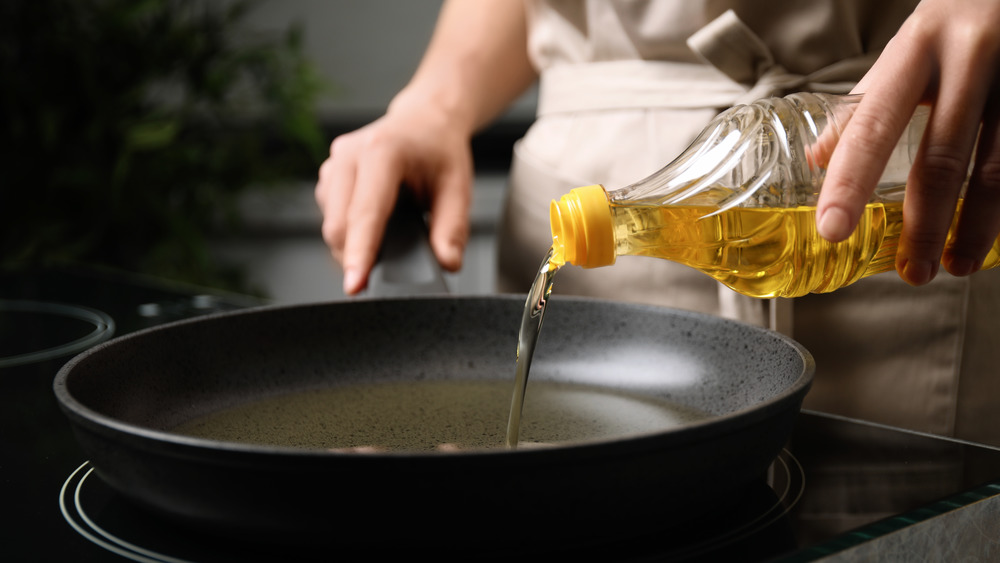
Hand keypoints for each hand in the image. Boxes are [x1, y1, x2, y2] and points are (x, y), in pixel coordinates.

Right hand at [315, 104, 472, 294]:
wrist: (425, 120)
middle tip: (391, 264)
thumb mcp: (458, 188)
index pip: (366, 214)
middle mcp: (349, 154)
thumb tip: (447, 263)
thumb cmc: (440, 150)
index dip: (360, 254)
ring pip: (331, 225)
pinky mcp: (327, 174)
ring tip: (389, 230)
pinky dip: (349, 230)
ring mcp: (333, 163)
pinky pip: (329, 216)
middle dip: (358, 256)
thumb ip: (453, 229)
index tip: (355, 286)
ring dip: (353, 243)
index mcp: (383, 151)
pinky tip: (374, 220)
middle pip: (339, 227)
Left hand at [816, 0, 999, 284]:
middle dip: (925, 225)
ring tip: (957, 265)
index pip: (872, 124)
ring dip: (977, 228)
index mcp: (916, 47)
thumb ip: (868, 103)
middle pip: (943, 159)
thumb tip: (817, 159)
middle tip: (914, 272)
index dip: (849, 182)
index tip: (831, 230)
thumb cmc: (960, 20)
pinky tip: (998, 236)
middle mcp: (972, 56)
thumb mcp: (909, 48)